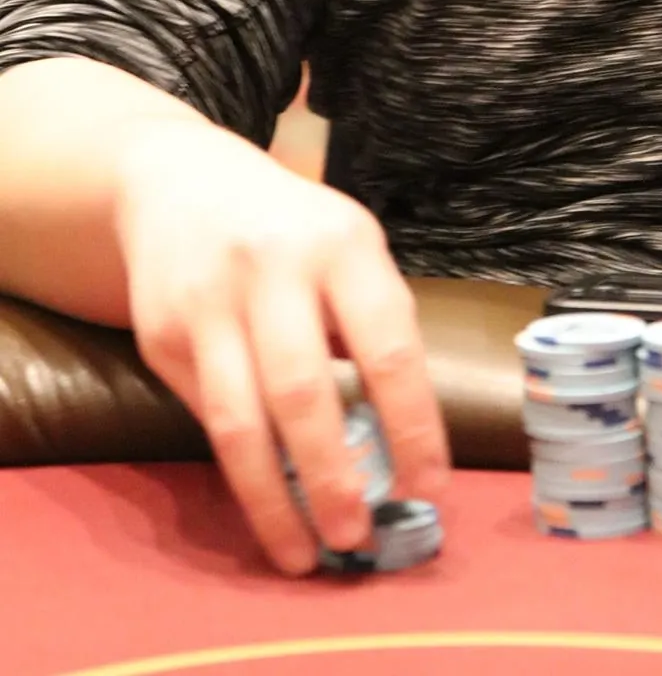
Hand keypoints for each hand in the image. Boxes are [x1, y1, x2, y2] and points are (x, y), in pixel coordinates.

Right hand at [112, 119, 447, 574]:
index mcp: (343, 243)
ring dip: (274, 499)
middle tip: (357, 535)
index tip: (428, 485)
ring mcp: (209, 302)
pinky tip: (262, 501)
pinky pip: (204, 416)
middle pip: (304, 392)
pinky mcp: (161, 334)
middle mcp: (274, 268)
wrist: (180, 181)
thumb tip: (397, 444)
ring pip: (240, 422)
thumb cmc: (292, 229)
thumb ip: (369, 325)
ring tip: (304, 551)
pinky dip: (236, 467)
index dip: (411, 422)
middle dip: (332, 475)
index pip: (387, 344)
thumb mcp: (347, 246)